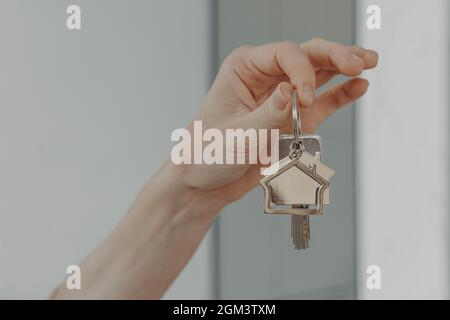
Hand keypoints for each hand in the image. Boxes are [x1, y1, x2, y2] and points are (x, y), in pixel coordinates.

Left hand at [180, 39, 377, 203]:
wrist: (205, 181)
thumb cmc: (208, 153)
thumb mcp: (237, 135)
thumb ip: (267, 114)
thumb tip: (291, 91)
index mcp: (243, 69)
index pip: (283, 55)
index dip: (302, 72)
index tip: (305, 101)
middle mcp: (264, 77)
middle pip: (306, 55)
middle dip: (334, 56)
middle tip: (359, 62)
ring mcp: (281, 97)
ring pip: (318, 74)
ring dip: (343, 68)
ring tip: (367, 63)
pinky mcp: (292, 119)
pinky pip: (321, 102)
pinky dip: (339, 95)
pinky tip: (357, 87)